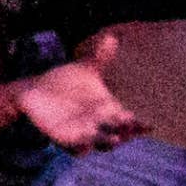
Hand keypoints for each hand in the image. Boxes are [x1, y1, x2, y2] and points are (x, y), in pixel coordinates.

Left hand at [12, 35, 145, 153]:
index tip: (149, 124)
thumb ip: (99, 57)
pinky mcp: (64, 138)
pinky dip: (80, 148)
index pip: (128, 120)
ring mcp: (83, 133)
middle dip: (126, 133)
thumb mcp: (84, 70)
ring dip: (107, 143)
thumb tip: (111, 37)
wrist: (36, 91)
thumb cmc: (66, 83)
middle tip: (133, 128)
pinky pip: (75, 148)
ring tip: (114, 139)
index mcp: (108, 109)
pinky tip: (83, 146)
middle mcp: (99, 124)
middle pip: (118, 134)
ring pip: (99, 143)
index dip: (138, 124)